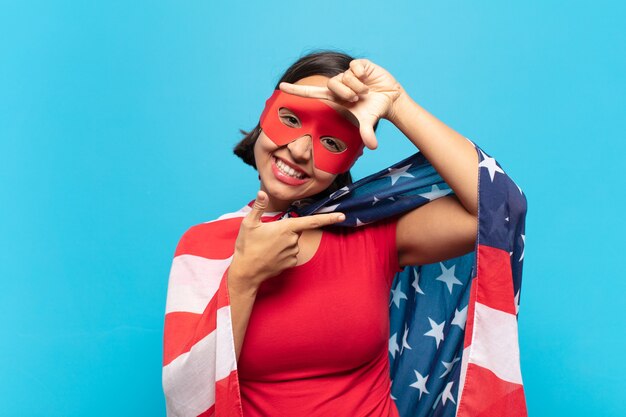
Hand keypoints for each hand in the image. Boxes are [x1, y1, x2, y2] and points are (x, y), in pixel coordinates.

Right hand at [228, 190, 345, 292]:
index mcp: (286, 228)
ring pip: (292, 242)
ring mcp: (293, 253)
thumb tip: (262, 192)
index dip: (328, 218)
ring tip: (266, 246)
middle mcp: (293, 241)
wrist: (246, 272)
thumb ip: (258, 207)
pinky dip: (282, 253)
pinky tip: (270, 255)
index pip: (312, 221)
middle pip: (295, 231)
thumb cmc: (247, 246)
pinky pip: (290, 254)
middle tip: (267, 236)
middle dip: (285, 231)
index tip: (342, 216)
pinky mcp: (291, 264)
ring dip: (283, 242)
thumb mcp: (249, 223)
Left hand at [279, 58, 404, 149]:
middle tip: (358, 99)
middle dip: (347, 94)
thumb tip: (373, 146)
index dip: (296, 90)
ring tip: (366, 92)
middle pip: (332, 84)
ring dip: (358, 87)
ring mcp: (348, 74)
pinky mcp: (359, 65)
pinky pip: (355, 67)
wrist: (389, 98)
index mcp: (334, 97)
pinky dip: (362, 74)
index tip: (281, 86)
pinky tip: (368, 78)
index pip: (311, 93)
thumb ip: (366, 132)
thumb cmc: (373, 109)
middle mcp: (338, 84)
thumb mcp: (367, 121)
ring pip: (346, 77)